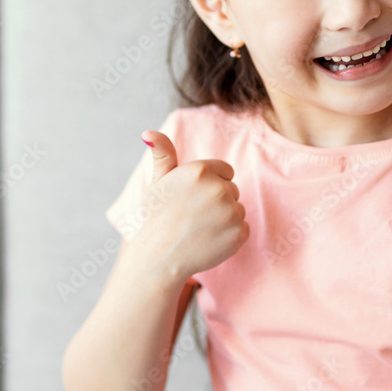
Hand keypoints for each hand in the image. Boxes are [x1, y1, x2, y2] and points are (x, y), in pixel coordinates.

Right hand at [135, 129, 249, 280]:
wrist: (160, 257)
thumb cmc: (159, 217)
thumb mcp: (159, 182)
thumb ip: (162, 154)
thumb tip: (148, 133)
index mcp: (200, 170)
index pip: (226, 171)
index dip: (211, 185)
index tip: (194, 199)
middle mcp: (218, 188)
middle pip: (233, 190)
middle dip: (218, 202)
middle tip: (194, 216)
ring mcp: (231, 211)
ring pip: (238, 209)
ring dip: (225, 219)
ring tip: (200, 229)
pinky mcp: (239, 232)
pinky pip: (243, 228)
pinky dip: (231, 236)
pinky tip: (210, 241)